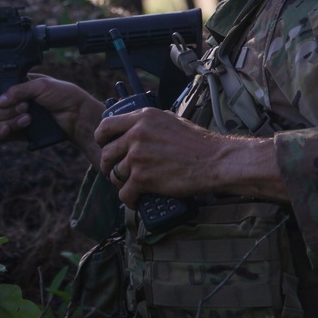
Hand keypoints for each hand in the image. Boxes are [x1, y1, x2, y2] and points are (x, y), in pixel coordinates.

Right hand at [0, 74, 105, 163]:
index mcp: (19, 87)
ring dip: (11, 121)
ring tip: (28, 119)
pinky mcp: (21, 134)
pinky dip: (0, 134)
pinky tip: (6, 131)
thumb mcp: (41, 85)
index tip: (9, 98)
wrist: (77, 115)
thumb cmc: (63, 95)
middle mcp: (16, 103)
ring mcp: (17, 119)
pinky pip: (2, 137)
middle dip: (9, 110)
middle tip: (26, 107)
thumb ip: (18, 90)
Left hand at [95, 107, 287, 207]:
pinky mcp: (142, 178)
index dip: (102, 139)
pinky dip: (129, 200)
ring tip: (130, 187)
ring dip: (121, 184)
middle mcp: (137, 134)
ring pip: (115, 175)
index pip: (106, 126)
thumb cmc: (199, 144)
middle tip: (117, 172)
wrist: (216, 162)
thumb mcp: (171, 121)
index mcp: (143, 117)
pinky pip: (124, 193)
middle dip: (109, 165)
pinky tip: (135, 200)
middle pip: (107, 153)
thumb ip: (150, 123)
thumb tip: (138, 127)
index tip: (105, 147)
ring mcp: (138, 156)